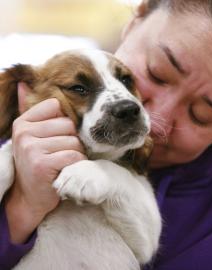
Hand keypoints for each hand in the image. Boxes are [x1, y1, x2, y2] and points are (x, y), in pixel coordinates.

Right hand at [5, 83, 86, 242]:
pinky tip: (65, 169)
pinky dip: (75, 163)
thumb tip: (24, 83)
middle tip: (62, 152)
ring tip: (63, 162)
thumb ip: (31, 111)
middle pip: (69, 124)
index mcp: (23, 122)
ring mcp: (31, 148)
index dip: (64, 122)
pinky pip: (73, 155)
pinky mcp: (41, 164)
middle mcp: (24, 132)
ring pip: (74, 141)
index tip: (57, 136)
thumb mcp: (32, 136)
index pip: (57, 106)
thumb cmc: (38, 162)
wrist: (30, 196)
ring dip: (75, 153)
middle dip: (72, 140)